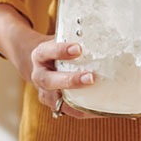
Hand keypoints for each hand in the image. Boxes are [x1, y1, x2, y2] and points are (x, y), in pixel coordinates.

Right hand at [0, 4, 99, 118]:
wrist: (37, 62)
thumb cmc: (56, 49)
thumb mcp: (58, 39)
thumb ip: (73, 37)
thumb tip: (103, 30)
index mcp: (40, 55)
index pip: (48, 52)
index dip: (61, 50)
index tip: (79, 48)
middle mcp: (39, 75)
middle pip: (50, 80)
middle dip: (71, 80)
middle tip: (91, 77)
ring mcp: (45, 92)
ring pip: (58, 100)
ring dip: (78, 100)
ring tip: (98, 99)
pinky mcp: (54, 104)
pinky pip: (69, 110)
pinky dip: (84, 111)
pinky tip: (100, 109)